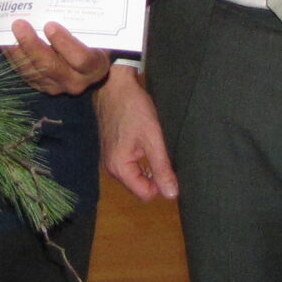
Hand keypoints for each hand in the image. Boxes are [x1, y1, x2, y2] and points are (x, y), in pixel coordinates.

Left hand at [7, 20, 110, 95]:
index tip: (50, 25)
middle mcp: (75, 80)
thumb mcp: (100, 34)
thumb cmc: (96, 43)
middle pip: (51, 66)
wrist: (89, 69)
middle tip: (19, 24)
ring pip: (33, 71)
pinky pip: (23, 72)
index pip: (81, 59)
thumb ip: (90, 21)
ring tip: (8, 29)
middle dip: (32, 45)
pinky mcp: (40, 85)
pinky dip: (13, 56)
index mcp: (94, 66)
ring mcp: (55, 86)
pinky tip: (5, 39)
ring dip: (17, 50)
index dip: (65, 43)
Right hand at [94, 65, 177, 202]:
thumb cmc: (134, 109)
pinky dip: (140, 159)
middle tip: (165, 155)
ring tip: (156, 147)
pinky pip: (129, 164)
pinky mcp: (111, 150)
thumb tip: (171, 194)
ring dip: (148, 167)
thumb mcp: (153, 139)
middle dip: (154, 176)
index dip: (162, 185)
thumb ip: (162, 168)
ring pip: (135, 175)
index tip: (171, 167)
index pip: (146, 194)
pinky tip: (147, 143)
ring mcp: (110, 159)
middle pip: (139, 186)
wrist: (115, 86)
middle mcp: (111, 168)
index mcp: (120, 168)